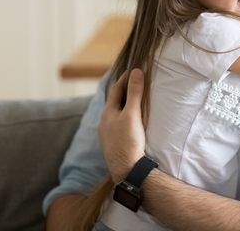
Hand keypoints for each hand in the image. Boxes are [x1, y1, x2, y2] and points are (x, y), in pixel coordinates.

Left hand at [98, 68, 146, 182]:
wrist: (126, 169)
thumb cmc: (129, 141)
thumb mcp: (133, 114)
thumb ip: (135, 92)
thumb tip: (136, 71)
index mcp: (107, 113)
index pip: (115, 90)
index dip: (124, 79)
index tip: (132, 71)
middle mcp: (103, 123)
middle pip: (113, 103)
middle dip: (123, 94)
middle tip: (133, 86)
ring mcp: (106, 136)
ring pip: (113, 117)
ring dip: (122, 109)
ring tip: (132, 106)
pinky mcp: (111, 146)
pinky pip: (116, 128)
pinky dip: (122, 122)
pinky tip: (128, 127)